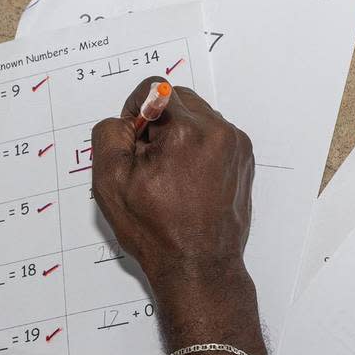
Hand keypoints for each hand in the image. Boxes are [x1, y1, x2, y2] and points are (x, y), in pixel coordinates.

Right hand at [91, 77, 254, 290]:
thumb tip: (127, 119)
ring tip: (169, 174)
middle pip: (179, 98)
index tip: (133, 142)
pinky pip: (214, 135)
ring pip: (197, 116)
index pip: (154, 88)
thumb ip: (110, 134)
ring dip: (178, 133)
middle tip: (148, 161)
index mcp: (188, 132)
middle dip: (158, 121)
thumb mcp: (111, 181)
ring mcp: (236, 146)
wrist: (199, 266)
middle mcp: (219, 132)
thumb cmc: (158, 232)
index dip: (134, 112)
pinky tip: (187, 180)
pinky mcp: (243, 159)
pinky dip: (197, 147)